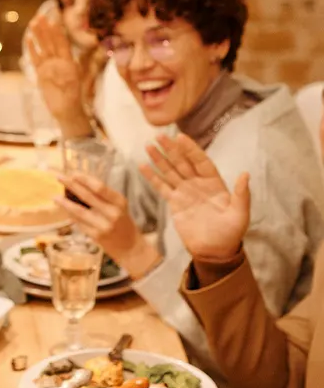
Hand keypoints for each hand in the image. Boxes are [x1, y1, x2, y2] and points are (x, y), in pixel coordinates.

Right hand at [25, 14, 88, 132]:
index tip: (54, 20)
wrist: (66, 110)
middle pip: (51, 42)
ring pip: (43, 47)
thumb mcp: (73, 85)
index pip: (62, 44)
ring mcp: (49, 66)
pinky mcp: (41, 73)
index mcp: (68, 62)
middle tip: (40, 16)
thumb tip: (60, 65)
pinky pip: (35, 59)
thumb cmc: (73, 98)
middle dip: (46, 29)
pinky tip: (29, 38)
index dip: (58, 32)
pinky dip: (32, 49)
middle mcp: (58, 62)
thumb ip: (66, 74)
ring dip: (39, 35)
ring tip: (33, 23)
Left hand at [58, 171, 160, 278]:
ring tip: (55, 197)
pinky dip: (71, 216)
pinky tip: (65, 211)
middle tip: (59, 178)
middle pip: (87, 196)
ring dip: (65, 203)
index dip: (85, 179)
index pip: (99, 187)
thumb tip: (79, 183)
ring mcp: (103, 226)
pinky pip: (79, 223)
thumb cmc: (122, 222)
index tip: (73, 173)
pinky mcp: (96, 236)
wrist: (131, 247)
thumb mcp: (119, 206)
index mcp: (119, 202)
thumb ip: (103, 196)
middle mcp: (112, 213)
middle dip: (71, 185)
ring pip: (79, 212)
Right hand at [140, 134, 249, 262]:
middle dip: (171, 149)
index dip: (191, 149)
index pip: (201, 161)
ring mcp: (184, 192)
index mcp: (214, 183)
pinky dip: (152, 177)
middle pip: (182, 162)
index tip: (180, 137)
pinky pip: (161, 187)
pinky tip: (142, 166)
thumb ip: (241, 194)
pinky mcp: (174, 203)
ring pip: (170, 171)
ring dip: (159, 159)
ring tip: (148, 146)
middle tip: (159, 136)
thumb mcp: (240, 214)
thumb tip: (245, 174)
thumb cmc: (231, 233)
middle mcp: (198, 184)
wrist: (214, 252)